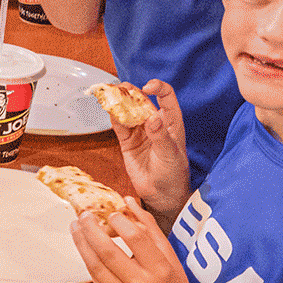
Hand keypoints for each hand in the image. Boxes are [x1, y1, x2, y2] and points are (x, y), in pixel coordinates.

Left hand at [72, 201, 204, 282]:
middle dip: (90, 229)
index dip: (119, 221)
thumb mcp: (170, 256)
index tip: (111, 213)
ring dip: (81, 243)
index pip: (135, 238)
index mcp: (160, 269)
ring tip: (76, 227)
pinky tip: (84, 248)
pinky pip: (95, 280)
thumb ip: (149, 227)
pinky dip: (88, 261)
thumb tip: (128, 200)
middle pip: (108, 251)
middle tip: (83, 214)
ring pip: (95, 266)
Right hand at [112, 80, 190, 218]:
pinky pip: (118, 124)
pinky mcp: (127, 141)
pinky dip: (112, 116)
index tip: (147, 87)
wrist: (162, 195)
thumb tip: (153, 117)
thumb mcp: (170, 155)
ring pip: (128, 110)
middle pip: (142, 100)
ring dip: (119, 101)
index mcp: (171, 122)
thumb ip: (161, 136)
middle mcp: (154, 123)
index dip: (158, 88)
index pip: (166, 97)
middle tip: (120, 88)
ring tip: (109, 94)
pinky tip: (108, 109)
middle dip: (131, 91)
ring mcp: (140, 131)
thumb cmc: (173, 174)